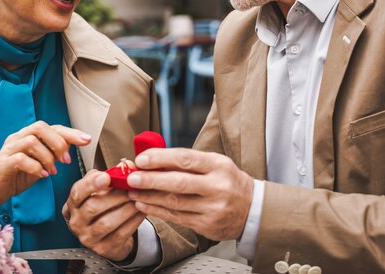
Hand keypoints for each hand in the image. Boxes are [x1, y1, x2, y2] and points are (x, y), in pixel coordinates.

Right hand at [0, 121, 90, 206]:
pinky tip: (42, 176)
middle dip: (58, 143)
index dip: (70, 132)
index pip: (51, 127)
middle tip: (65, 161)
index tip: (87, 140)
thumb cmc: (15, 177)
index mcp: (27, 136)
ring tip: (52, 172)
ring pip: (32, 141)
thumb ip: (51, 154)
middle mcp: (17, 138)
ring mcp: (8, 149)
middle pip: (40, 127)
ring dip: (48, 157)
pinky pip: (21, 158)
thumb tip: (69, 148)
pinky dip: (36, 167)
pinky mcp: (2, 163)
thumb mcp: (39, 164)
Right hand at [63, 170, 144, 260]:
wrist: (106, 234)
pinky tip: (141, 211)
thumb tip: (126, 165)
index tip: (106, 177)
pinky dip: (133, 220)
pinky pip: (120, 233)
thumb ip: (111, 175)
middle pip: (93, 207)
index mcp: (73, 204)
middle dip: (115, 195)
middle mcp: (77, 221)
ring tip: (138, 198)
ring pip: (107, 222)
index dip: (91, 184)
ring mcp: (89, 237)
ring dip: (126, 208)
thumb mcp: (101, 190)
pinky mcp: (104, 248)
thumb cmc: (102, 207)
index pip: (77, 192)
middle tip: (132, 187)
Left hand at [126, 148, 253, 240]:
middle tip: (131, 178)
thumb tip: (153, 159)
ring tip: (132, 191)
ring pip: (175, 202)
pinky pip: (176, 217)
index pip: (185, 159)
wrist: (252, 210)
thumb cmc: (227, 181)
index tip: (141, 159)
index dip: (161, 158)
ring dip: (149, 197)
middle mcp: (217, 187)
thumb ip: (187, 162)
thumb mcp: (215, 164)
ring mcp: (213, 208)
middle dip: (151, 180)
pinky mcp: (206, 225)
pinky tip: (144, 204)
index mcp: (218, 166)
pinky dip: (157, 210)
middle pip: (178, 183)